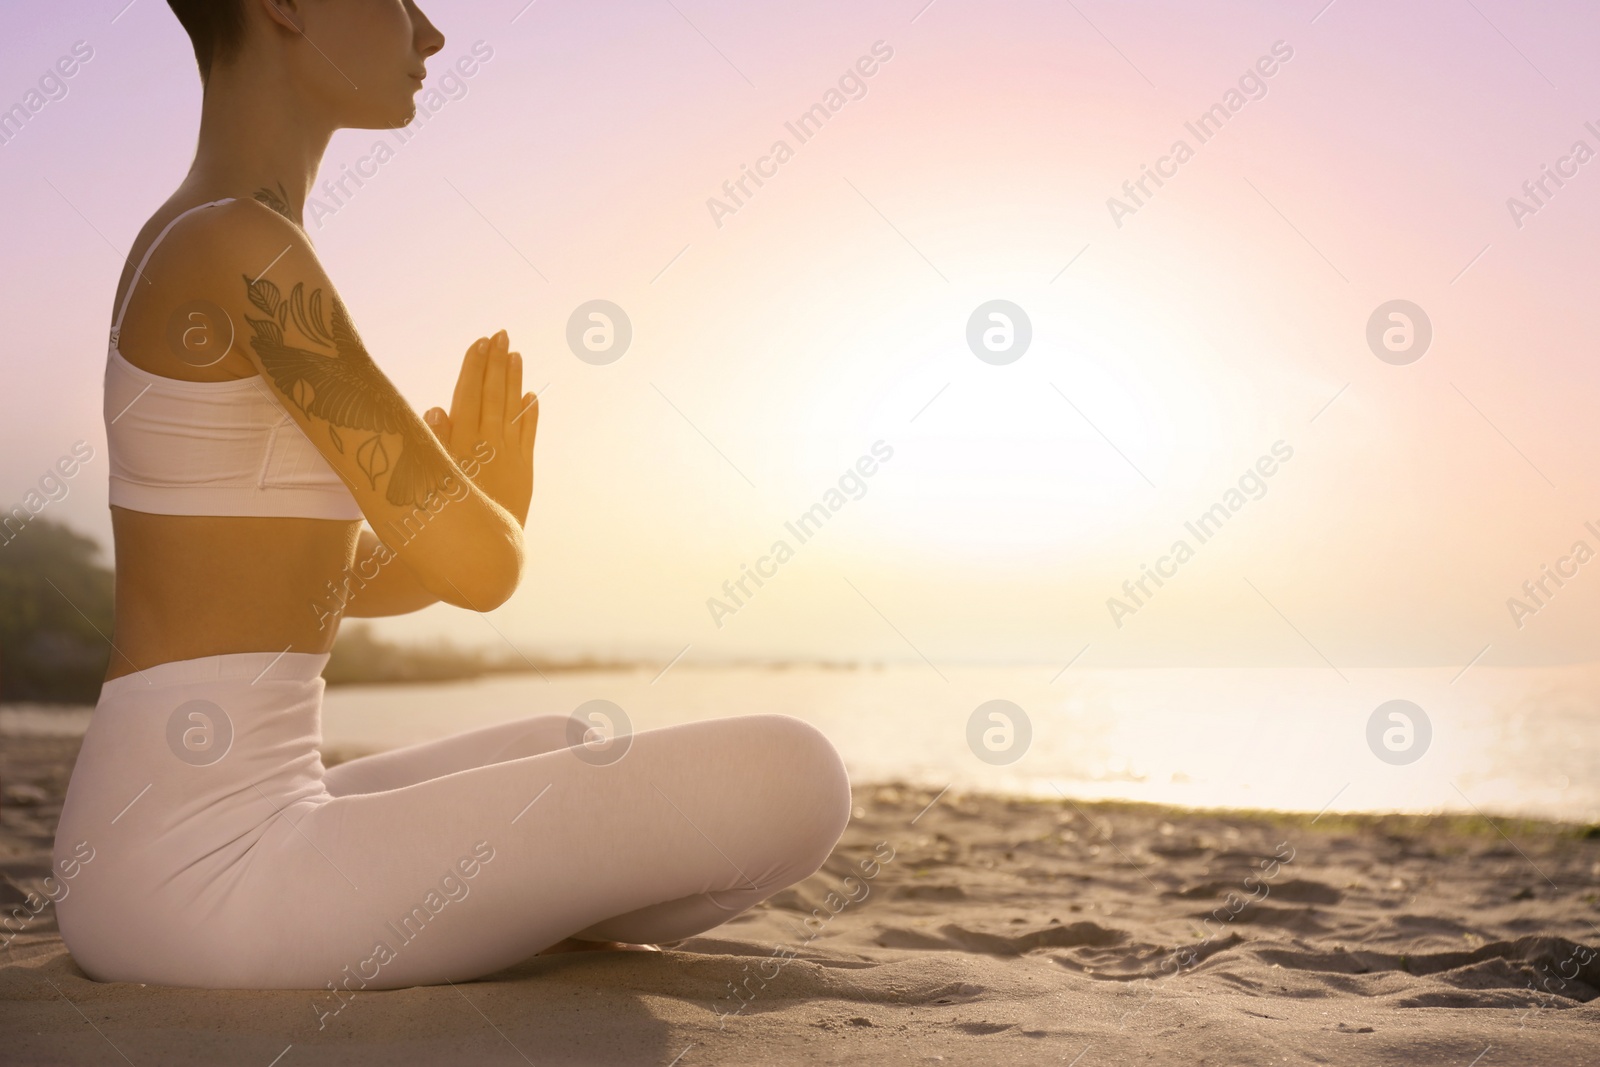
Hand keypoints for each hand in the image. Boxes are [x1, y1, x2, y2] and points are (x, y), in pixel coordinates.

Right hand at [424, 329, 536, 524]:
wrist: (478, 547)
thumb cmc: (444, 512)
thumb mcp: (433, 476)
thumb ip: (436, 441)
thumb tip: (437, 407)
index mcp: (461, 442)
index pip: (468, 394)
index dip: (474, 367)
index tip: (479, 342)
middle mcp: (486, 444)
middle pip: (492, 395)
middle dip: (495, 363)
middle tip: (501, 334)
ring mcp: (508, 456)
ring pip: (512, 409)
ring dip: (514, 380)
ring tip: (515, 354)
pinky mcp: (523, 470)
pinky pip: (528, 436)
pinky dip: (530, 416)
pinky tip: (531, 397)